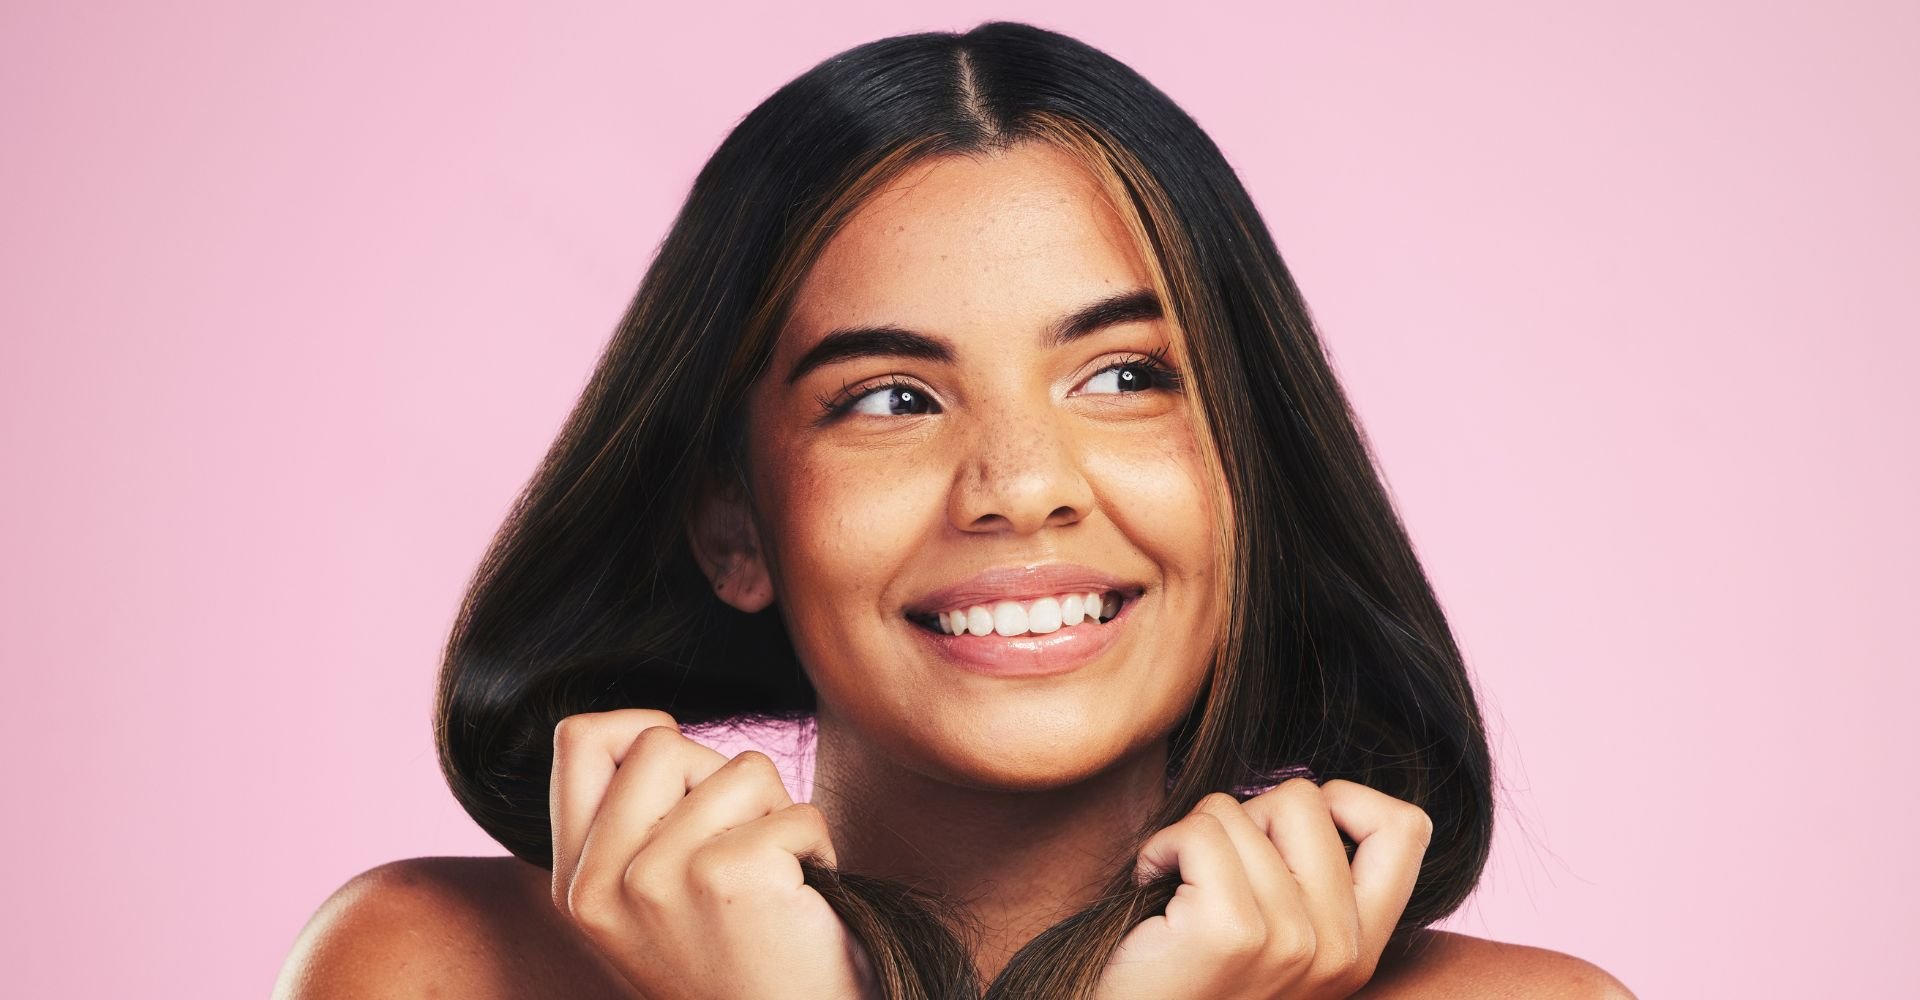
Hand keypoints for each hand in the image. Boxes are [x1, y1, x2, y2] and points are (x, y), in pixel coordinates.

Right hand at [549, 709, 876, 999]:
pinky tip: (800, 898)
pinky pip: (796, 810)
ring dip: (777, 815)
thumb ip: (631, 822)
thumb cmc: (734, 958)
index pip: (578, 740)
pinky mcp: (726, 877)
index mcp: (575, 883)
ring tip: (773, 878)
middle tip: (742, 844)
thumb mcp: (648, 898)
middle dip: (720, 776)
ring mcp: (657, 879)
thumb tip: (656, 728)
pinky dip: (814, 845)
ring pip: (742, 768)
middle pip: (662, 741)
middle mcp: (600, 883)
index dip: (640, 730)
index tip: (685, 777)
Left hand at [1092, 779, 1432, 999]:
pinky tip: (1151, 884)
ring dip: (1193, 835)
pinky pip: (1199, 830)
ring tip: (1181, 890)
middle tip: (1217, 871)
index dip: (1345, 801)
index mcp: (1362, 948)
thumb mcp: (1279, 936)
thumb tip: (1307, 794)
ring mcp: (1292, 942)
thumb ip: (1312, 879)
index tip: (1286, 835)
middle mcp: (1341, 949)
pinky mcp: (1232, 931)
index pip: (1406, 827)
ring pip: (1238, 809)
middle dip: (1248, 814)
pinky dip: (1160, 846)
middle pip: (1308, 798)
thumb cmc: (1192, 975)